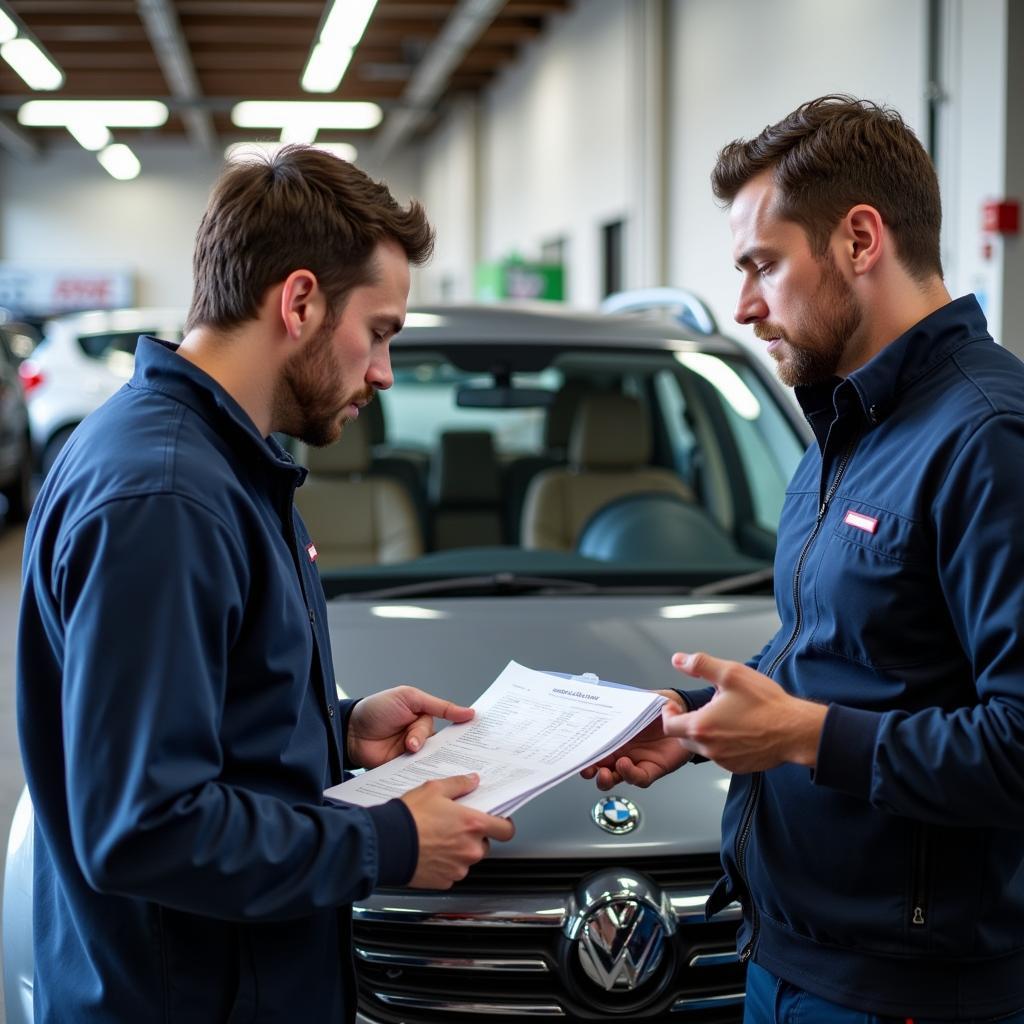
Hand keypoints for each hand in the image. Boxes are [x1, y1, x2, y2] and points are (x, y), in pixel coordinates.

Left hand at [347, 686, 473, 769]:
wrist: (349, 731)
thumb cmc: (377, 709)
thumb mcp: (409, 698)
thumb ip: (438, 706)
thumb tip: (468, 712)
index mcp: (426, 719)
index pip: (451, 726)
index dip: (463, 730)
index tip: (478, 735)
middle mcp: (422, 738)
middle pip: (442, 745)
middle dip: (442, 745)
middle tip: (436, 741)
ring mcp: (412, 755)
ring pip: (429, 759)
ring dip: (420, 753)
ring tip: (410, 746)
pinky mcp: (402, 770)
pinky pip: (415, 771)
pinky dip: (415, 769)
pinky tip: (413, 766)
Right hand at [401, 774, 515, 888]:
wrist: (387, 844)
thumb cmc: (409, 817)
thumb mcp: (434, 789)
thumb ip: (458, 784)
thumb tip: (472, 781)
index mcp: (472, 824)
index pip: (505, 830)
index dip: (503, 825)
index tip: (497, 822)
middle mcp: (470, 849)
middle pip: (484, 844)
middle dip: (473, 837)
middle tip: (455, 827)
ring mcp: (458, 868)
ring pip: (467, 859)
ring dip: (459, 851)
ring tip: (438, 839)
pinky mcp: (445, 881)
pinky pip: (452, 872)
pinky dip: (445, 864)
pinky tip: (430, 852)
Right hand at [580, 689, 691, 789]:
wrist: (684, 711)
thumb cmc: (659, 706)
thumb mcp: (636, 700)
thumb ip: (621, 702)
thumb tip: (602, 697)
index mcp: (615, 735)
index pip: (594, 747)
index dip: (584, 752)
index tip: (575, 752)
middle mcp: (622, 751)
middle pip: (600, 766)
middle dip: (590, 770)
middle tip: (586, 769)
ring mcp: (636, 761)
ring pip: (615, 777)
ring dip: (606, 778)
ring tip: (603, 773)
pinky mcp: (652, 769)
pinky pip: (638, 778)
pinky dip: (629, 775)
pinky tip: (625, 765)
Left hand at [664, 652, 826, 772]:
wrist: (795, 730)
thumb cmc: (766, 704)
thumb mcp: (731, 673)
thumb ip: (700, 665)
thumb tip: (678, 660)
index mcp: (701, 726)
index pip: (668, 725)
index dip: (669, 713)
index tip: (676, 706)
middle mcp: (709, 748)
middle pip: (682, 738)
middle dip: (685, 723)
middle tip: (700, 709)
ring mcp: (724, 761)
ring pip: (702, 748)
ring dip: (705, 733)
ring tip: (722, 716)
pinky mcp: (738, 767)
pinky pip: (720, 756)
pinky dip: (721, 744)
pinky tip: (736, 730)